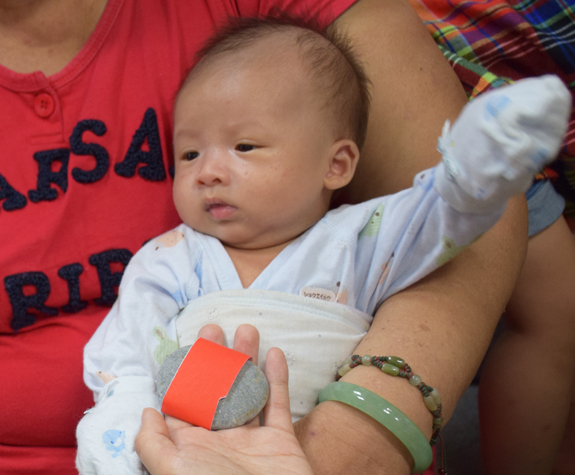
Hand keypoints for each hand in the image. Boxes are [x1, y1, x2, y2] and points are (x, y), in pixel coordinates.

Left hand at [135, 324, 313, 474]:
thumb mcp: (173, 471)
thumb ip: (154, 443)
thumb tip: (148, 410)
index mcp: (192, 446)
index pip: (185, 401)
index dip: (185, 372)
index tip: (189, 344)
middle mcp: (221, 439)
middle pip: (217, 389)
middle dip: (215, 358)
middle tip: (214, 328)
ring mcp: (252, 439)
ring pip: (248, 391)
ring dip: (247, 360)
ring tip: (247, 330)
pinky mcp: (280, 441)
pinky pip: (277, 404)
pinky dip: (277, 379)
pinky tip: (274, 353)